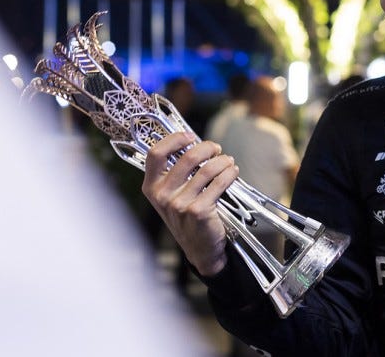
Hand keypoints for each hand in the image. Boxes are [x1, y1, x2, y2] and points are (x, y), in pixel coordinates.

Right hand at [142, 132, 237, 275]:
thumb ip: (176, 172)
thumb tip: (194, 143)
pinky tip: (233, 172)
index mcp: (151, 188)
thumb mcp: (172, 196)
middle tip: (217, 149)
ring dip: (223, 161)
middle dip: (207, 148)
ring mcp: (179, 204)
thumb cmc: (188, 217)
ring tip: (228, 162)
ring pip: (207, 169)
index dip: (174, 139)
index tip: (190, 136)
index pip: (156, 154)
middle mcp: (162, 196)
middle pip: (187, 157)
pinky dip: (230, 173)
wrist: (200, 249)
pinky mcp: (198, 211)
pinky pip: (219, 183)